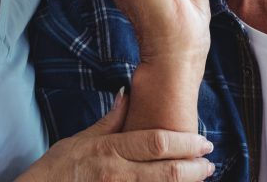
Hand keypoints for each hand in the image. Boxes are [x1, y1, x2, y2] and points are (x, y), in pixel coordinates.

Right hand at [18, 90, 214, 181]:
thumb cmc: (57, 169)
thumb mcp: (80, 140)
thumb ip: (109, 120)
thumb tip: (127, 93)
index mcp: (110, 150)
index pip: (157, 143)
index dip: (186, 143)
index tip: (204, 142)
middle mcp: (117, 174)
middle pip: (167, 171)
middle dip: (194, 168)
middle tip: (209, 164)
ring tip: (200, 180)